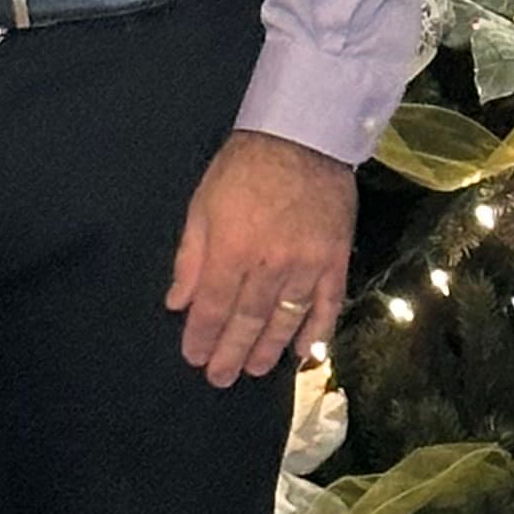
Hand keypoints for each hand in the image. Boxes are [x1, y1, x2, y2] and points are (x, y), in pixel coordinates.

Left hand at [167, 131, 356, 391]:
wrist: (304, 136)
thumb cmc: (244, 167)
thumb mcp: (203, 204)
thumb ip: (191, 258)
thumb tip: (177, 303)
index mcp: (232, 250)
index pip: (214, 307)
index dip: (202, 336)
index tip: (194, 357)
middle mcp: (270, 266)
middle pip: (248, 321)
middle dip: (231, 353)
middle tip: (221, 377)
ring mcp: (307, 266)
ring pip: (286, 320)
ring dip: (269, 349)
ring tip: (256, 370)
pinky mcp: (335, 260)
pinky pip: (327, 305)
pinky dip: (316, 332)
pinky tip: (303, 353)